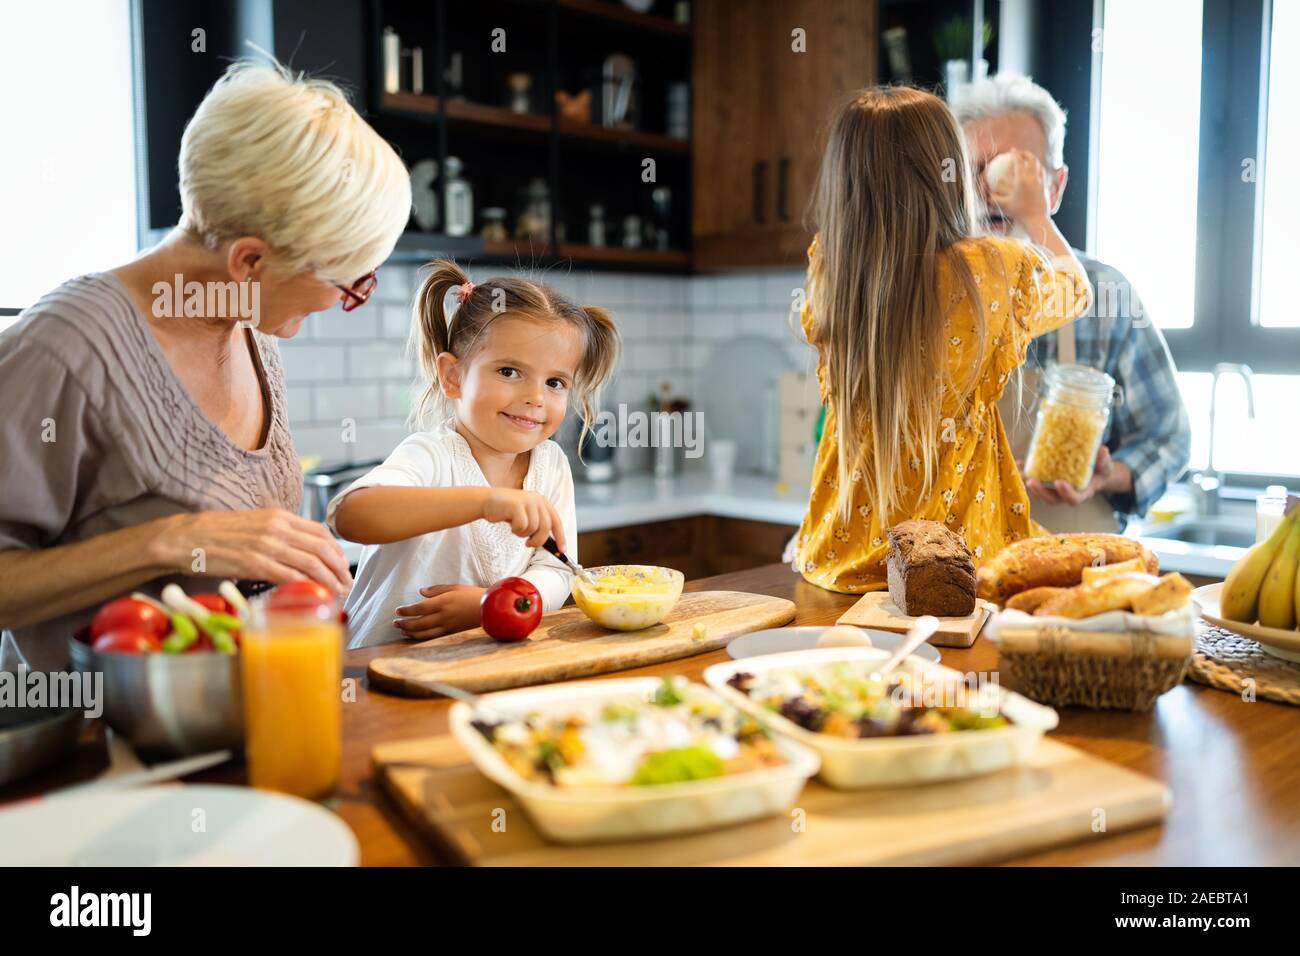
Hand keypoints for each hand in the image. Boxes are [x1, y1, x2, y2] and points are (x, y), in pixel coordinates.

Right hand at [155, 508, 351, 592]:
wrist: (186, 538)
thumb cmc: (219, 533)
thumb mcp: (255, 524)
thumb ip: (279, 533)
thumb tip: (300, 549)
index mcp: (279, 517)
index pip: (320, 532)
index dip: (337, 551)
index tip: (343, 566)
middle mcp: (277, 528)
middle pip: (322, 549)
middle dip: (340, 569)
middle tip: (347, 584)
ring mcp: (266, 545)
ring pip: (310, 563)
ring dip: (329, 580)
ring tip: (337, 593)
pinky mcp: (254, 563)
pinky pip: (288, 576)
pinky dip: (305, 586)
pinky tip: (313, 595)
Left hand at [394, 584, 485, 639]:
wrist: (490, 609)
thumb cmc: (473, 595)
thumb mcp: (455, 587)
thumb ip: (437, 590)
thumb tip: (421, 592)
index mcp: (443, 602)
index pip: (419, 608)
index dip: (406, 610)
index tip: (397, 610)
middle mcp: (443, 616)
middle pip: (418, 623)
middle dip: (404, 623)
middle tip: (395, 622)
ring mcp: (447, 627)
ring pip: (424, 633)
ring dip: (410, 633)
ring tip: (402, 630)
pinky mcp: (452, 633)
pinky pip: (433, 638)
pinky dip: (421, 638)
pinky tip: (415, 637)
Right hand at [481, 489, 565, 550]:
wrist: (487, 501)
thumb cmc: (508, 511)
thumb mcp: (527, 515)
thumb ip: (539, 524)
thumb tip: (552, 543)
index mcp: (543, 501)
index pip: (556, 521)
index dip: (560, 537)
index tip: (562, 550)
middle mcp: (537, 499)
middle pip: (546, 527)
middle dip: (538, 540)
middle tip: (528, 544)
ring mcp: (527, 501)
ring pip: (533, 528)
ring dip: (523, 534)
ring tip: (516, 528)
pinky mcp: (516, 505)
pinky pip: (522, 526)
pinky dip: (516, 530)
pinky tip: (510, 524)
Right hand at [988, 148, 1050, 227]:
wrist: (1036, 219)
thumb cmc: (1019, 212)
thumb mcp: (1004, 205)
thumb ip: (994, 199)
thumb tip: (986, 196)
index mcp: (1022, 180)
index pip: (1019, 162)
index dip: (1015, 154)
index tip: (1012, 150)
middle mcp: (1033, 178)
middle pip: (1031, 159)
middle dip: (1026, 153)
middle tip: (1021, 153)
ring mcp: (1040, 181)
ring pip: (1038, 165)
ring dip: (1033, 159)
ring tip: (1028, 159)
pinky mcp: (1044, 186)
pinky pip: (1042, 173)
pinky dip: (1038, 168)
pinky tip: (1035, 171)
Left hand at [1019, 446, 1132, 506]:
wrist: (1093, 471)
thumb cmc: (1099, 471)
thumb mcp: (1105, 466)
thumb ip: (1104, 461)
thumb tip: (1103, 451)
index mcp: (1082, 493)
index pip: (1073, 499)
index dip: (1066, 493)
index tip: (1059, 483)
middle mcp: (1065, 494)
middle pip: (1051, 499)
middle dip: (1040, 492)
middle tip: (1032, 481)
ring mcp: (1054, 489)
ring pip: (1039, 491)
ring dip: (1028, 483)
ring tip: (1019, 471)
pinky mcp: (1047, 481)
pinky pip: (1034, 480)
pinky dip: (1025, 473)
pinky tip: (1019, 463)